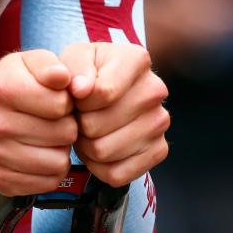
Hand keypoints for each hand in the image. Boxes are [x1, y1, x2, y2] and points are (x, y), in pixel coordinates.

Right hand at [0, 50, 76, 195]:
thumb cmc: (18, 85)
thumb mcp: (33, 63)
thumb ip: (50, 66)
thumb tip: (63, 77)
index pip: (60, 104)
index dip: (67, 101)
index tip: (57, 99)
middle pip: (62, 134)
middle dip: (67, 126)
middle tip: (55, 121)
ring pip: (57, 163)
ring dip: (61, 150)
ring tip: (50, 137)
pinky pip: (46, 183)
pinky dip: (51, 171)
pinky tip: (41, 154)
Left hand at [59, 43, 169, 186]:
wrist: (105, 93)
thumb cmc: (87, 73)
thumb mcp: (74, 58)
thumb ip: (73, 67)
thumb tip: (81, 89)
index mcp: (136, 60)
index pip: (101, 93)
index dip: (78, 100)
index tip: (77, 95)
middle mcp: (155, 90)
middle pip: (97, 126)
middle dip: (79, 124)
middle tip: (81, 116)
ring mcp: (160, 123)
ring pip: (104, 152)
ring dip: (86, 146)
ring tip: (88, 130)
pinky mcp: (159, 151)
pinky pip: (116, 174)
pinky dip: (99, 167)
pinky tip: (99, 148)